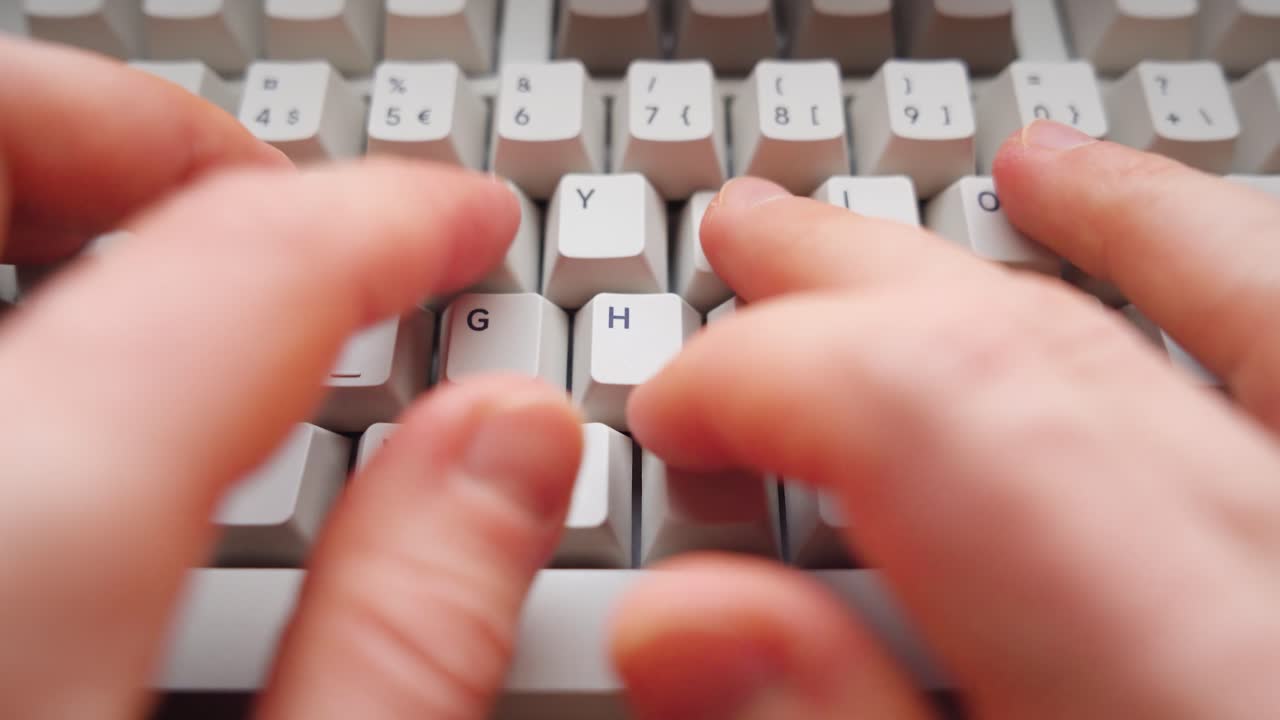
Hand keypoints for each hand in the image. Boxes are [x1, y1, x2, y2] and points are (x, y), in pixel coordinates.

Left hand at [0, 38, 581, 719]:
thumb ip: (404, 634)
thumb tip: (514, 449)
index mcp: (13, 531)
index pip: (238, 264)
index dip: (386, 219)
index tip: (465, 224)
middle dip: (174, 151)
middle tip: (306, 213)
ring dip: (70, 203)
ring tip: (195, 279)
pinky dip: (17, 296)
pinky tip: (77, 387)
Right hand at [616, 121, 1279, 718]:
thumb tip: (684, 621)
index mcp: (1183, 673)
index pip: (930, 411)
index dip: (762, 379)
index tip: (676, 416)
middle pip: (1030, 351)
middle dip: (846, 290)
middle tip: (737, 253)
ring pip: (1185, 297)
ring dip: (991, 252)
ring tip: (871, 219)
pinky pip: (1278, 328)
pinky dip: (1186, 248)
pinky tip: (1098, 205)